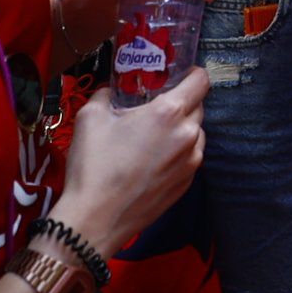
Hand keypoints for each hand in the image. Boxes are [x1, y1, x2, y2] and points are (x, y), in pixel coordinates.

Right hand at [54, 73, 209, 248]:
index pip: (201, 81)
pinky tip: (152, 160)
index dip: (192, 73)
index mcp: (169, 113)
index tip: (180, 74)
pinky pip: (189, 158)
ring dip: (181, 129)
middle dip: (182, 102)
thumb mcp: (90, 116)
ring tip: (152, 137)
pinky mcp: (187, 185)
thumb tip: (111, 89)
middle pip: (198, 107)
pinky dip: (177, 153)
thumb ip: (106, 94)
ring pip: (196, 134)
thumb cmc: (93, 166)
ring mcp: (191, 163)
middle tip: (157, 106)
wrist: (95, 219)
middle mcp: (188, 136)